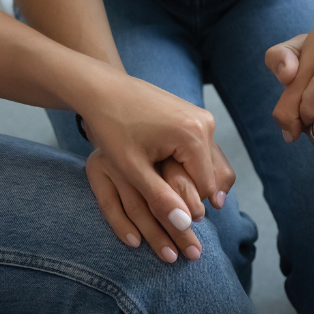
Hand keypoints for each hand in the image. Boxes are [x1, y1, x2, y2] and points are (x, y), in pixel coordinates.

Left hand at [77, 71, 234, 262]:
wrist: (101, 87)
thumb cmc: (111, 127)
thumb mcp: (132, 168)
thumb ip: (161, 198)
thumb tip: (186, 226)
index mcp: (194, 135)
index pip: (206, 188)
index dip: (186, 206)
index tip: (161, 208)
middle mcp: (205, 122)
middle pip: (211, 176)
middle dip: (189, 192)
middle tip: (158, 195)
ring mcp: (202, 117)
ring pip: (207, 164)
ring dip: (189, 179)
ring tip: (159, 181)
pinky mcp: (195, 115)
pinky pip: (201, 150)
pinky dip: (187, 164)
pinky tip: (164, 167)